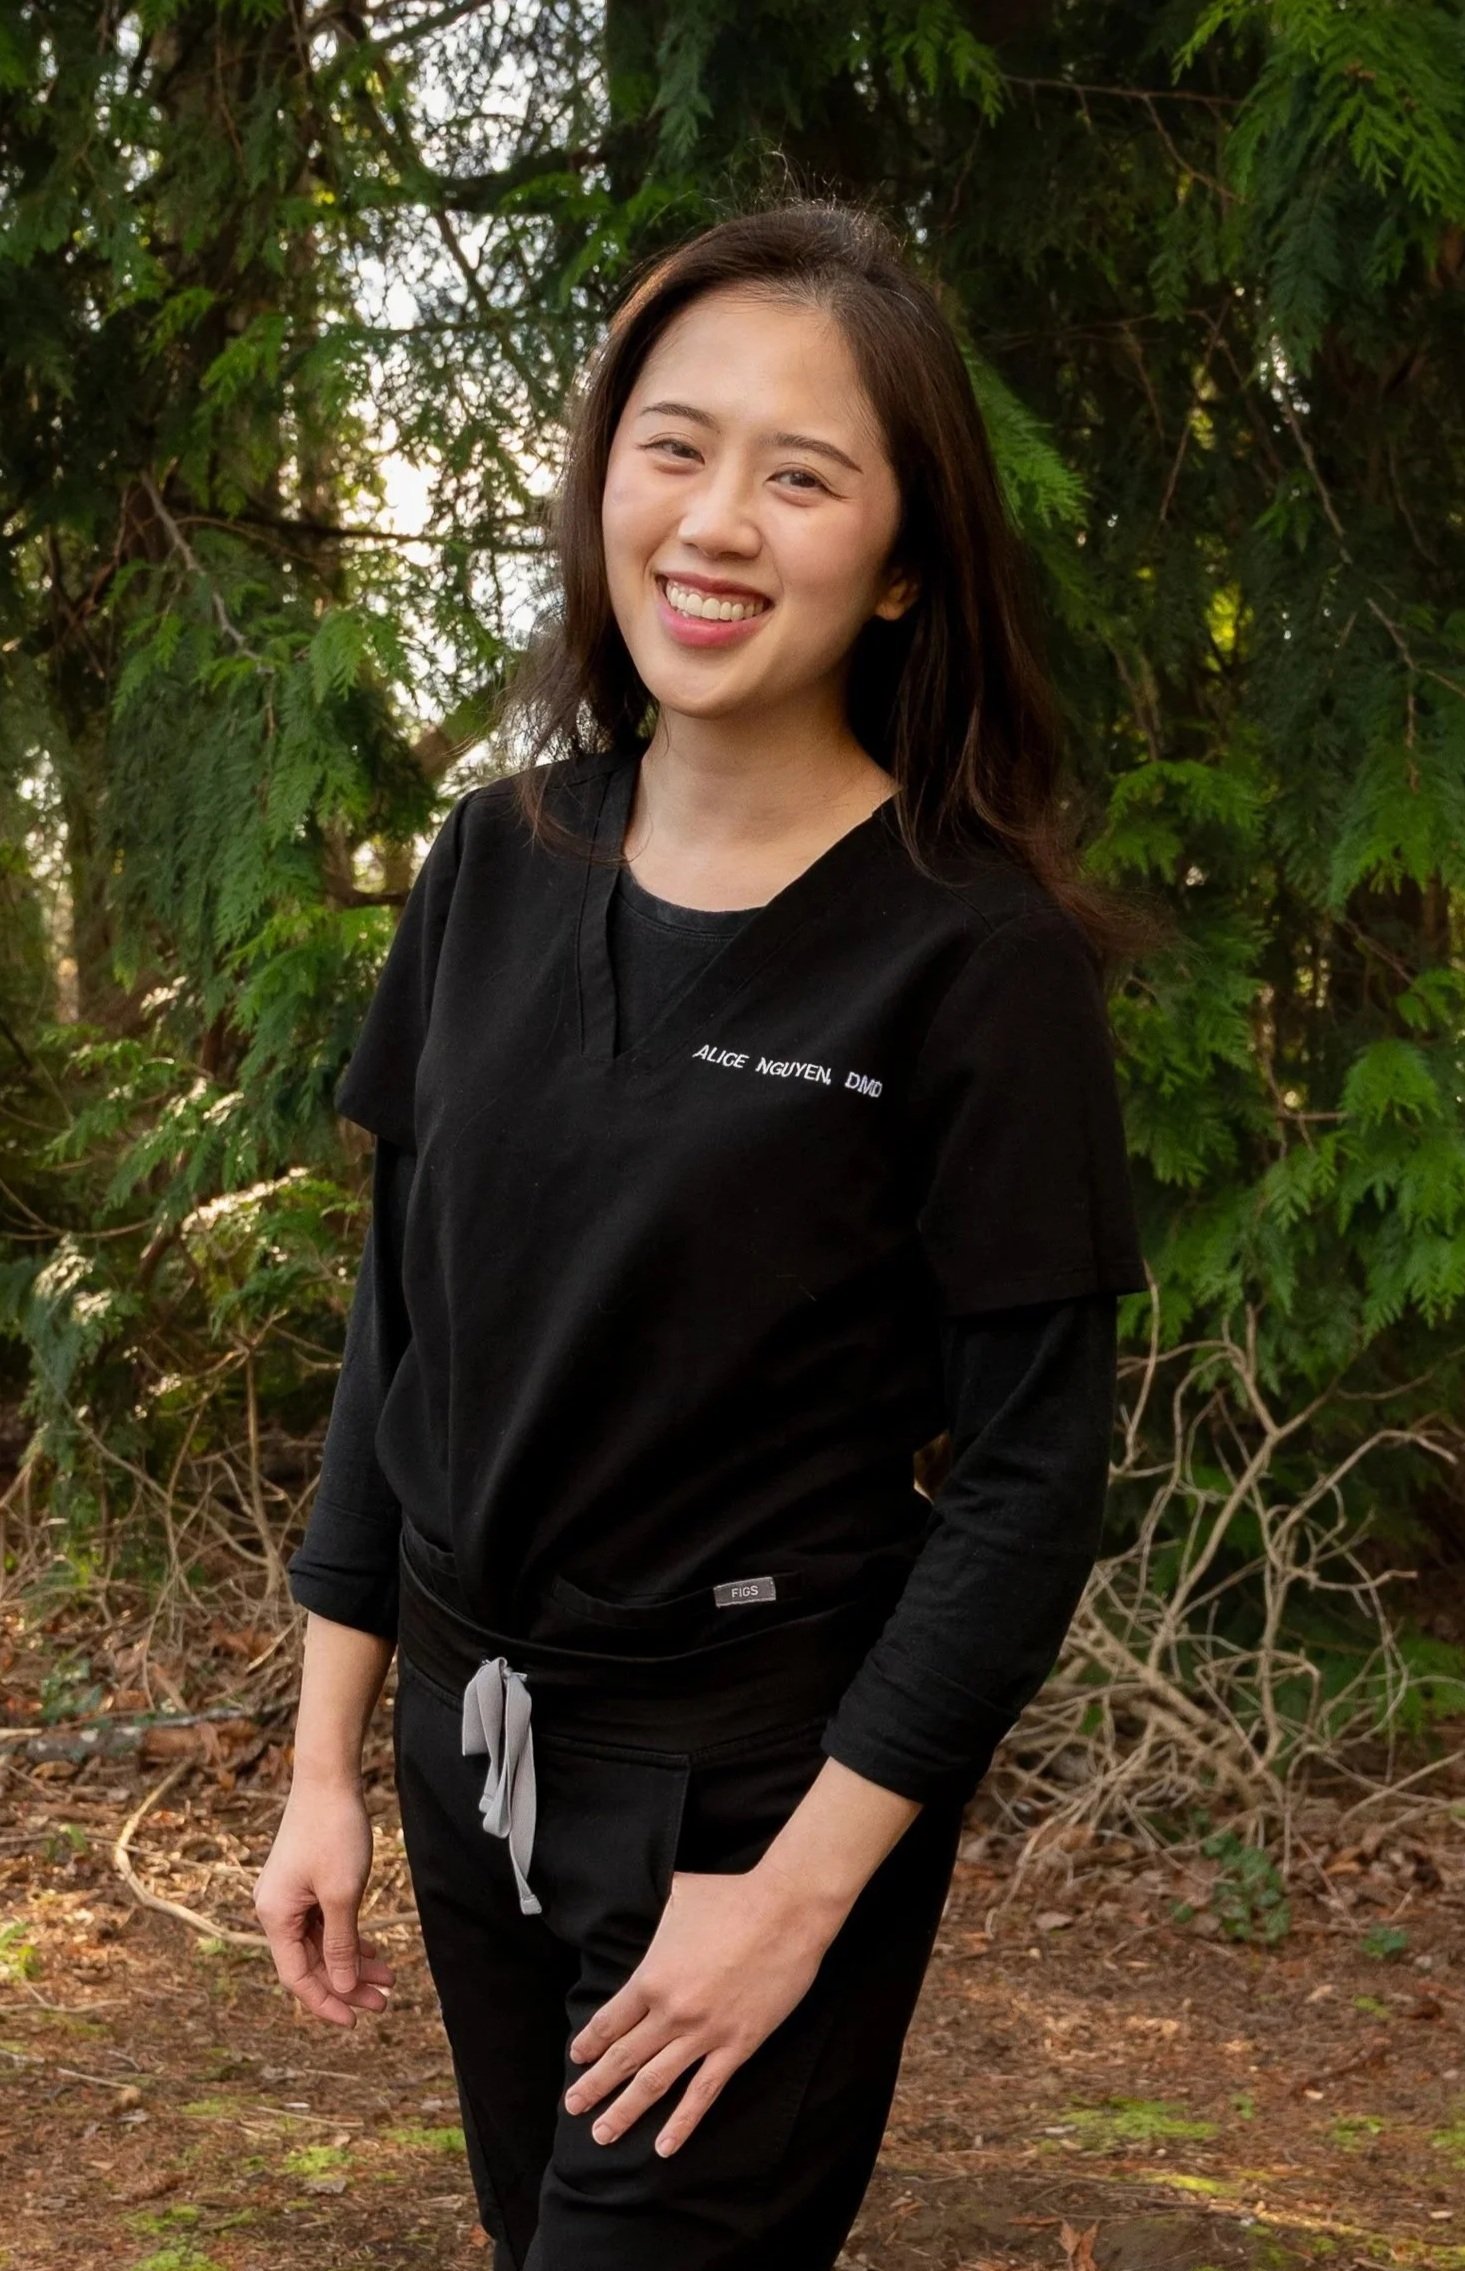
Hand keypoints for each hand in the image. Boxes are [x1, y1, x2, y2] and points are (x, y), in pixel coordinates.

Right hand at [253, 1780, 395, 2026]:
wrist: (328, 1780)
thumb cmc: (333, 1832)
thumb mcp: (342, 1893)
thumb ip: (341, 1944)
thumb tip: (341, 1987)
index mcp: (276, 1917)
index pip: (297, 1976)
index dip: (325, 2002)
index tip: (355, 2020)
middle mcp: (277, 1911)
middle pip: (312, 1963)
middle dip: (347, 1985)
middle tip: (384, 2002)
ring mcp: (291, 1897)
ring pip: (322, 1945)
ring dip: (353, 1963)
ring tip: (388, 1979)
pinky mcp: (305, 1884)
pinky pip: (325, 1924)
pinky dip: (349, 1939)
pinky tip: (374, 1954)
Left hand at [561, 1863, 840, 2156]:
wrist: (786, 1910)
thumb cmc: (732, 1896)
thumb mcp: (679, 1895)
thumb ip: (656, 1914)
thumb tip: (642, 1905)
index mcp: (651, 1977)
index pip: (610, 2021)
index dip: (590, 2043)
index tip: (576, 2059)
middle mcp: (671, 2012)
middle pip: (623, 2057)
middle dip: (595, 2086)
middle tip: (574, 2107)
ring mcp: (704, 2033)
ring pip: (654, 2083)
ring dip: (625, 2111)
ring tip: (603, 2134)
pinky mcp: (738, 2045)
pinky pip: (704, 2092)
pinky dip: (682, 2122)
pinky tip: (664, 2146)